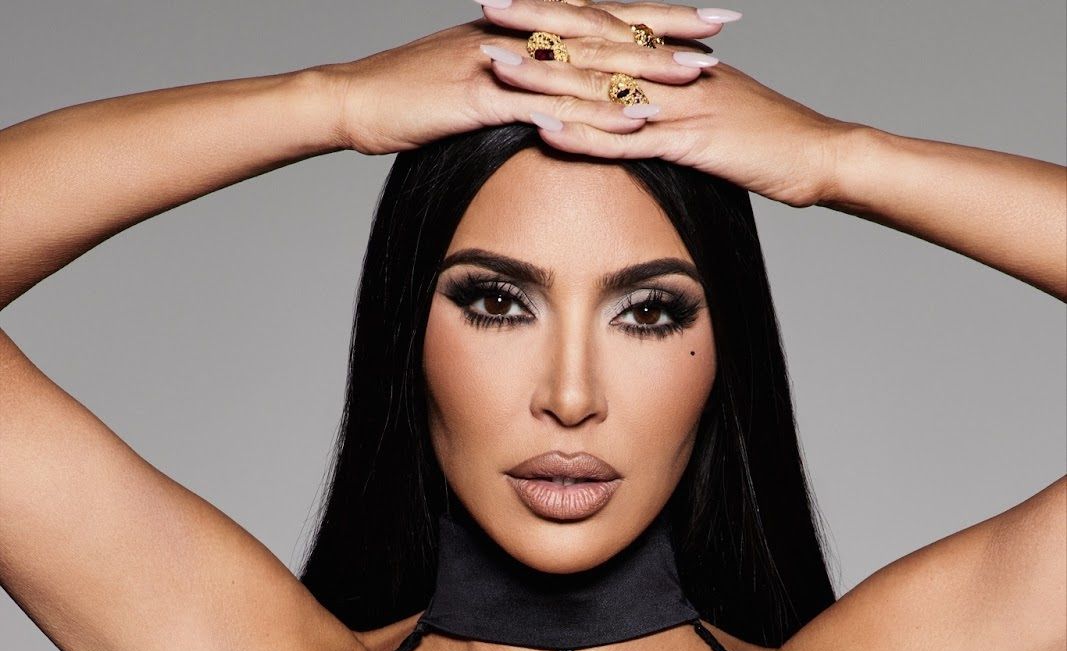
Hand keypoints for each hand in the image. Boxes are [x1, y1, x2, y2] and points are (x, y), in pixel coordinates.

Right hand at [314, 4, 729, 159]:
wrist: (353, 101)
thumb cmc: (405, 97)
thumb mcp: (467, 81)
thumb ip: (511, 80)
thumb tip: (543, 93)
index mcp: (521, 25)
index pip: (598, 12)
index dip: (650, 11)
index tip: (699, 14)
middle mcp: (521, 32)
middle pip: (608, 26)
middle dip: (668, 27)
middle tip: (723, 27)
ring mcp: (506, 62)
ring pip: (590, 62)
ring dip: (647, 70)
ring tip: (699, 76)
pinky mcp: (488, 97)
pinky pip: (553, 104)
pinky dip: (597, 114)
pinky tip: (637, 124)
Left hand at [475, 0, 855, 208]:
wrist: (820, 154)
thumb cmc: (770, 140)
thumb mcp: (714, 112)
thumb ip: (672, 105)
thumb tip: (638, 109)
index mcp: (674, 57)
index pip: (605, 26)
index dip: (557, 10)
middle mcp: (671, 70)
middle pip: (593, 43)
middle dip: (537, 28)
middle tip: (486, 9)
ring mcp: (678, 104)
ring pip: (601, 87)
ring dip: (546, 78)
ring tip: (496, 67)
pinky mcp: (689, 143)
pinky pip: (627, 140)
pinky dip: (585, 136)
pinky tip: (545, 131)